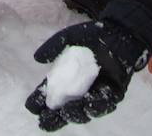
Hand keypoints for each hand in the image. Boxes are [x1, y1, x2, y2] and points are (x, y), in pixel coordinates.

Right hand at [26, 18, 151, 130]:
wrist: (120, 30)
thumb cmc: (96, 33)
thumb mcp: (72, 37)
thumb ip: (55, 45)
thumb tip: (37, 58)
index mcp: (68, 77)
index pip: (51, 93)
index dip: (40, 101)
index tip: (31, 106)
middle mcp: (80, 89)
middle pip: (63, 110)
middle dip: (53, 118)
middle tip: (44, 120)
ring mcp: (96, 93)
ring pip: (83, 112)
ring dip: (74, 115)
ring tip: (67, 112)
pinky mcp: (113, 93)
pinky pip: (104, 105)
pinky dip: (96, 107)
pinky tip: (88, 105)